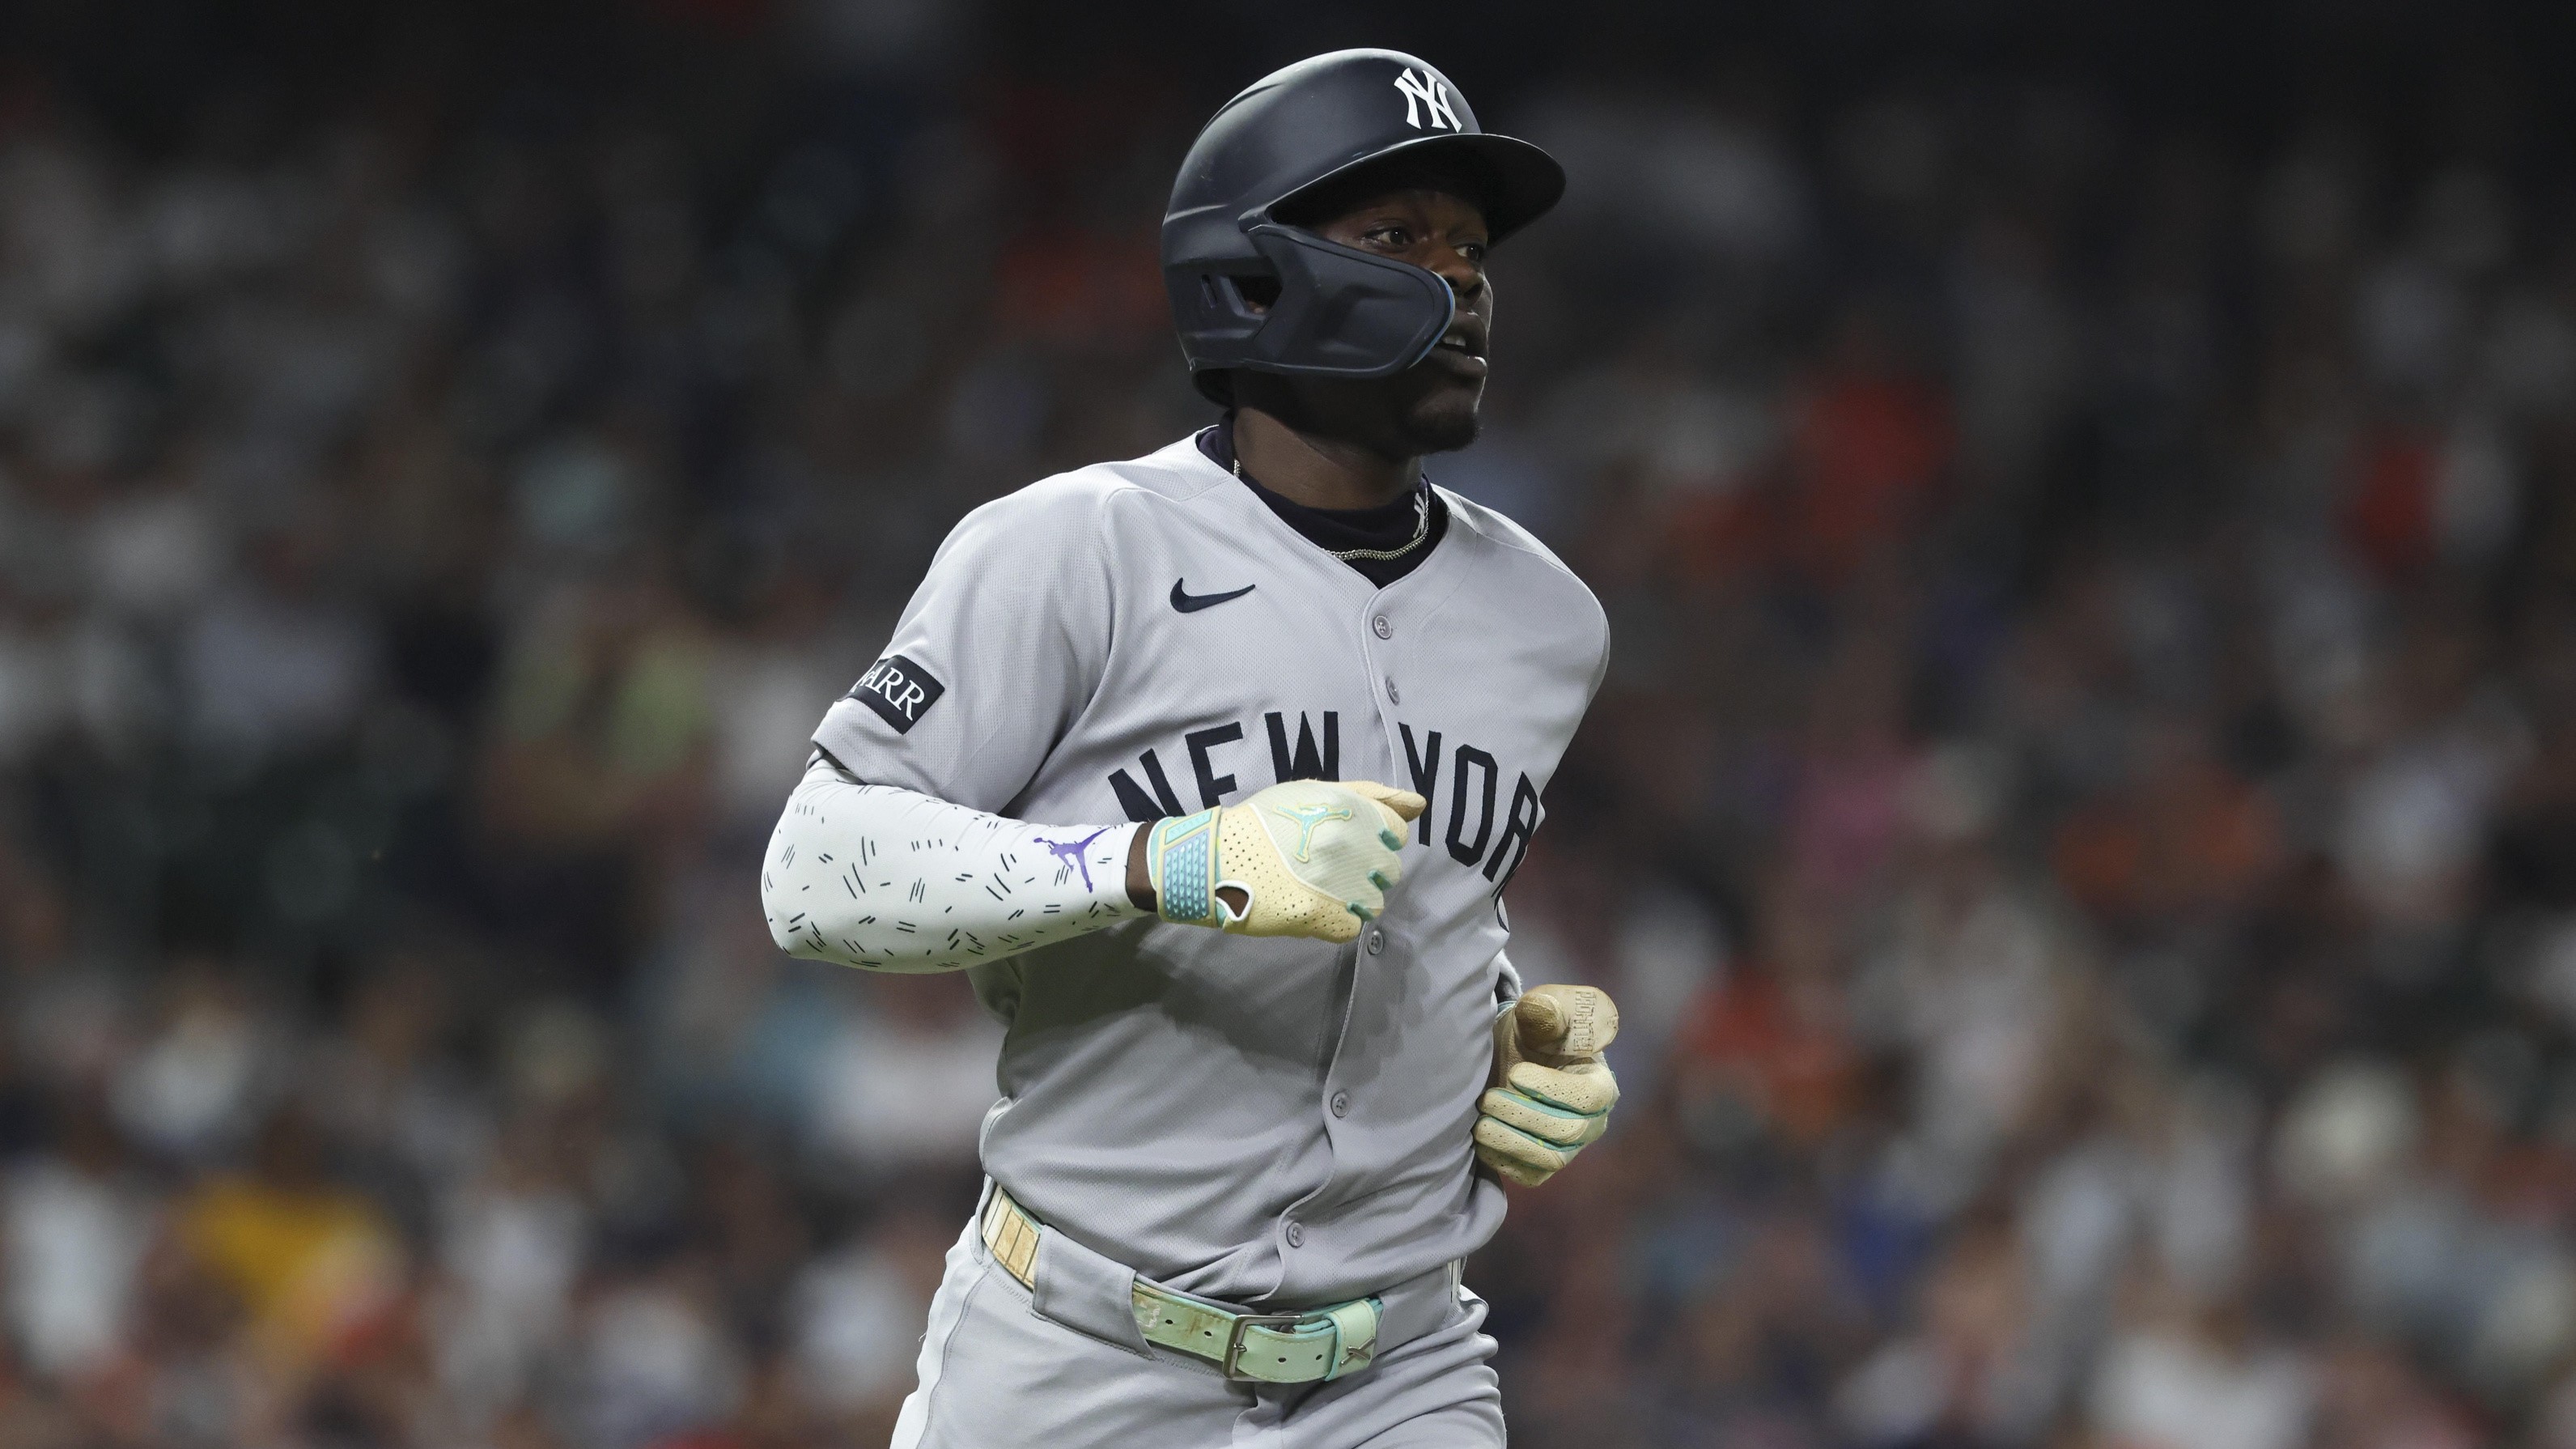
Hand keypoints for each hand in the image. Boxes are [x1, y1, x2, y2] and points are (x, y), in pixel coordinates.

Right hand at [1143, 780, 1424, 942]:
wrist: (1214, 858)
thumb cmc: (1265, 820)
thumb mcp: (1315, 792)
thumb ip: (1372, 795)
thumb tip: (1420, 805)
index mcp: (1351, 813)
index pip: (1397, 834)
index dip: (1376, 839)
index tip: (1350, 842)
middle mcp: (1351, 847)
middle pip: (1388, 870)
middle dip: (1365, 869)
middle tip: (1329, 868)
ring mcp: (1338, 885)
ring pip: (1373, 903)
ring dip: (1353, 898)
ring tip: (1319, 889)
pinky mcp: (1321, 918)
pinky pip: (1351, 927)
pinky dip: (1335, 922)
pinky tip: (1312, 907)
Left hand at [1474, 984, 1619, 1186]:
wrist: (1510, 1057)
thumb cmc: (1532, 1032)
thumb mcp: (1537, 1012)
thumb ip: (1543, 1009)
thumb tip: (1544, 1011)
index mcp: (1600, 1083)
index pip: (1588, 1097)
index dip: (1552, 1089)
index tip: (1516, 1073)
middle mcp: (1592, 1122)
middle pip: (1567, 1132)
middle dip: (1523, 1116)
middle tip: (1488, 1098)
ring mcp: (1570, 1148)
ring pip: (1548, 1159)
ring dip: (1509, 1140)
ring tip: (1479, 1121)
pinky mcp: (1543, 1166)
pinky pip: (1528, 1175)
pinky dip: (1502, 1159)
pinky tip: (1480, 1138)